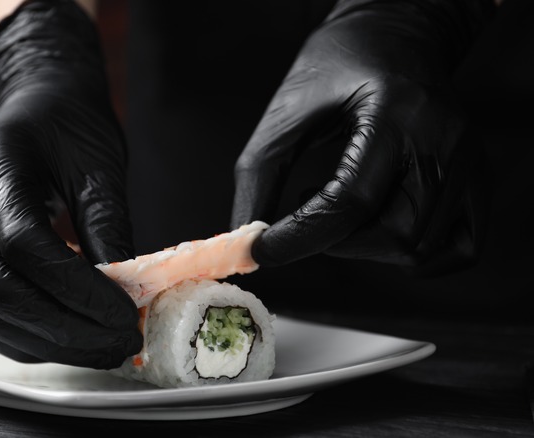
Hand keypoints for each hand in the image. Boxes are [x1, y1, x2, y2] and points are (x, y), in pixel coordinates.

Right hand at [0, 0, 140, 368]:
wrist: (37, 104)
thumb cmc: (69, 122)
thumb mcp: (100, 164)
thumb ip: (108, 227)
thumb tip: (127, 295)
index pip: (24, 245)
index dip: (76, 290)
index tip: (123, 315)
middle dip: (64, 328)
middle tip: (119, 342)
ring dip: (45, 341)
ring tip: (99, 346)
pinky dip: (27, 335)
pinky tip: (68, 335)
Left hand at [232, 0, 493, 274]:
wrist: (394, 35)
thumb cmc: (342, 60)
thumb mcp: (289, 108)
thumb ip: (260, 174)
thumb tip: (247, 238)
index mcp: (396, 112)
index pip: (350, 202)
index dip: (300, 237)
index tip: (263, 249)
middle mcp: (444, 141)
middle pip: (395, 236)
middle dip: (336, 244)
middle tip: (305, 219)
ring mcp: (468, 162)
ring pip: (421, 248)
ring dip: (367, 248)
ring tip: (338, 209)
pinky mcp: (477, 177)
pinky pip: (458, 246)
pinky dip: (412, 253)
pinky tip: (379, 227)